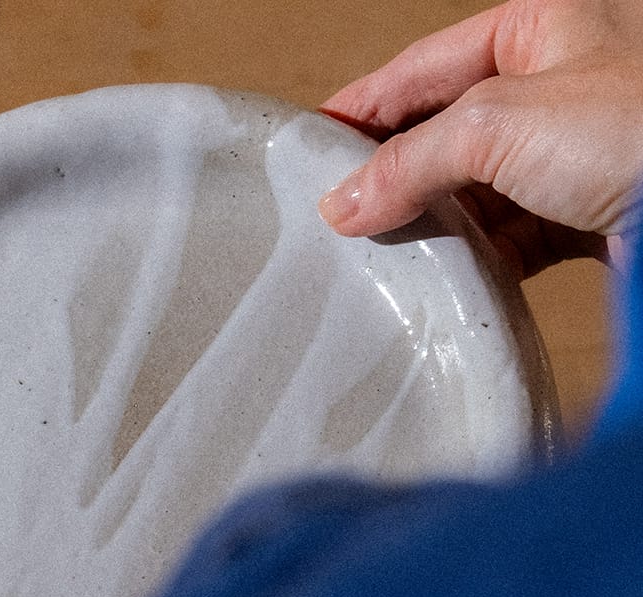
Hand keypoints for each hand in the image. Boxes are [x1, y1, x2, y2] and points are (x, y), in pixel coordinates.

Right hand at [318, 0, 642, 276]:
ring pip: (473, 190)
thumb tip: (343, 202)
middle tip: (338, 210)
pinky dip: (474, 257)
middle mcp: (558, 84)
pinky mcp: (583, 214)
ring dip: (431, 222)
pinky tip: (443, 273)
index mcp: (542, 24)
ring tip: (382, 248)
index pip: (421, 68)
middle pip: (443, 132)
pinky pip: (508, 236)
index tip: (310, 146)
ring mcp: (571, 153)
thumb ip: (410, 159)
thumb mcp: (502, 124)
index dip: (361, 108)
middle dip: (392, 173)